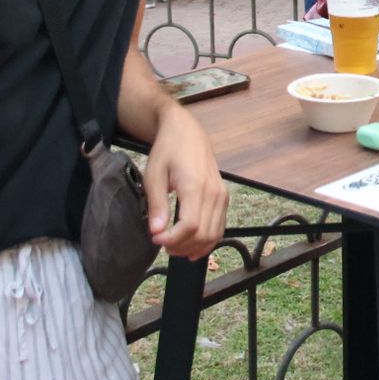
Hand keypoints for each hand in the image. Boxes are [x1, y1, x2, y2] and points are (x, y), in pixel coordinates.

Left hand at [143, 104, 227, 260]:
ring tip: (175, 246)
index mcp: (195, 186)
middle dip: (182, 246)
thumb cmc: (168, 150)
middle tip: (163, 244)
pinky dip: (207, 241)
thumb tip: (157, 231)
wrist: (187, 132)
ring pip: (214, 234)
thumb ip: (157, 204)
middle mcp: (213, 193)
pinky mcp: (223, 197)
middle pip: (203, 234)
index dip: (173, 239)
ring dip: (195, 247)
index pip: (190, 226)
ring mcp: (221, 195)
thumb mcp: (154, 174)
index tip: (156, 239)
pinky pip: (220, 227)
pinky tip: (192, 246)